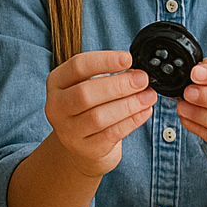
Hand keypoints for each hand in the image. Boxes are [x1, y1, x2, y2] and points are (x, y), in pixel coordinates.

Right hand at [44, 50, 156, 177]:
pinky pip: (111, 134)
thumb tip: (136, 73)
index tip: (128, 58)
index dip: (104, 60)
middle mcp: (57, 106)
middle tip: (142, 80)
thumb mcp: (90, 85)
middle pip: (85, 94)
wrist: (82, 145)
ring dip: (129, 104)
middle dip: (118, 85)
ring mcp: (69, 130)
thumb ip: (108, 76)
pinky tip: (145, 111)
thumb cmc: (89, 107)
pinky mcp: (87, 148)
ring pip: (98, 117)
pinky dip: (131, 121)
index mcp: (57, 82)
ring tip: (149, 96)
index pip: (77, 66)